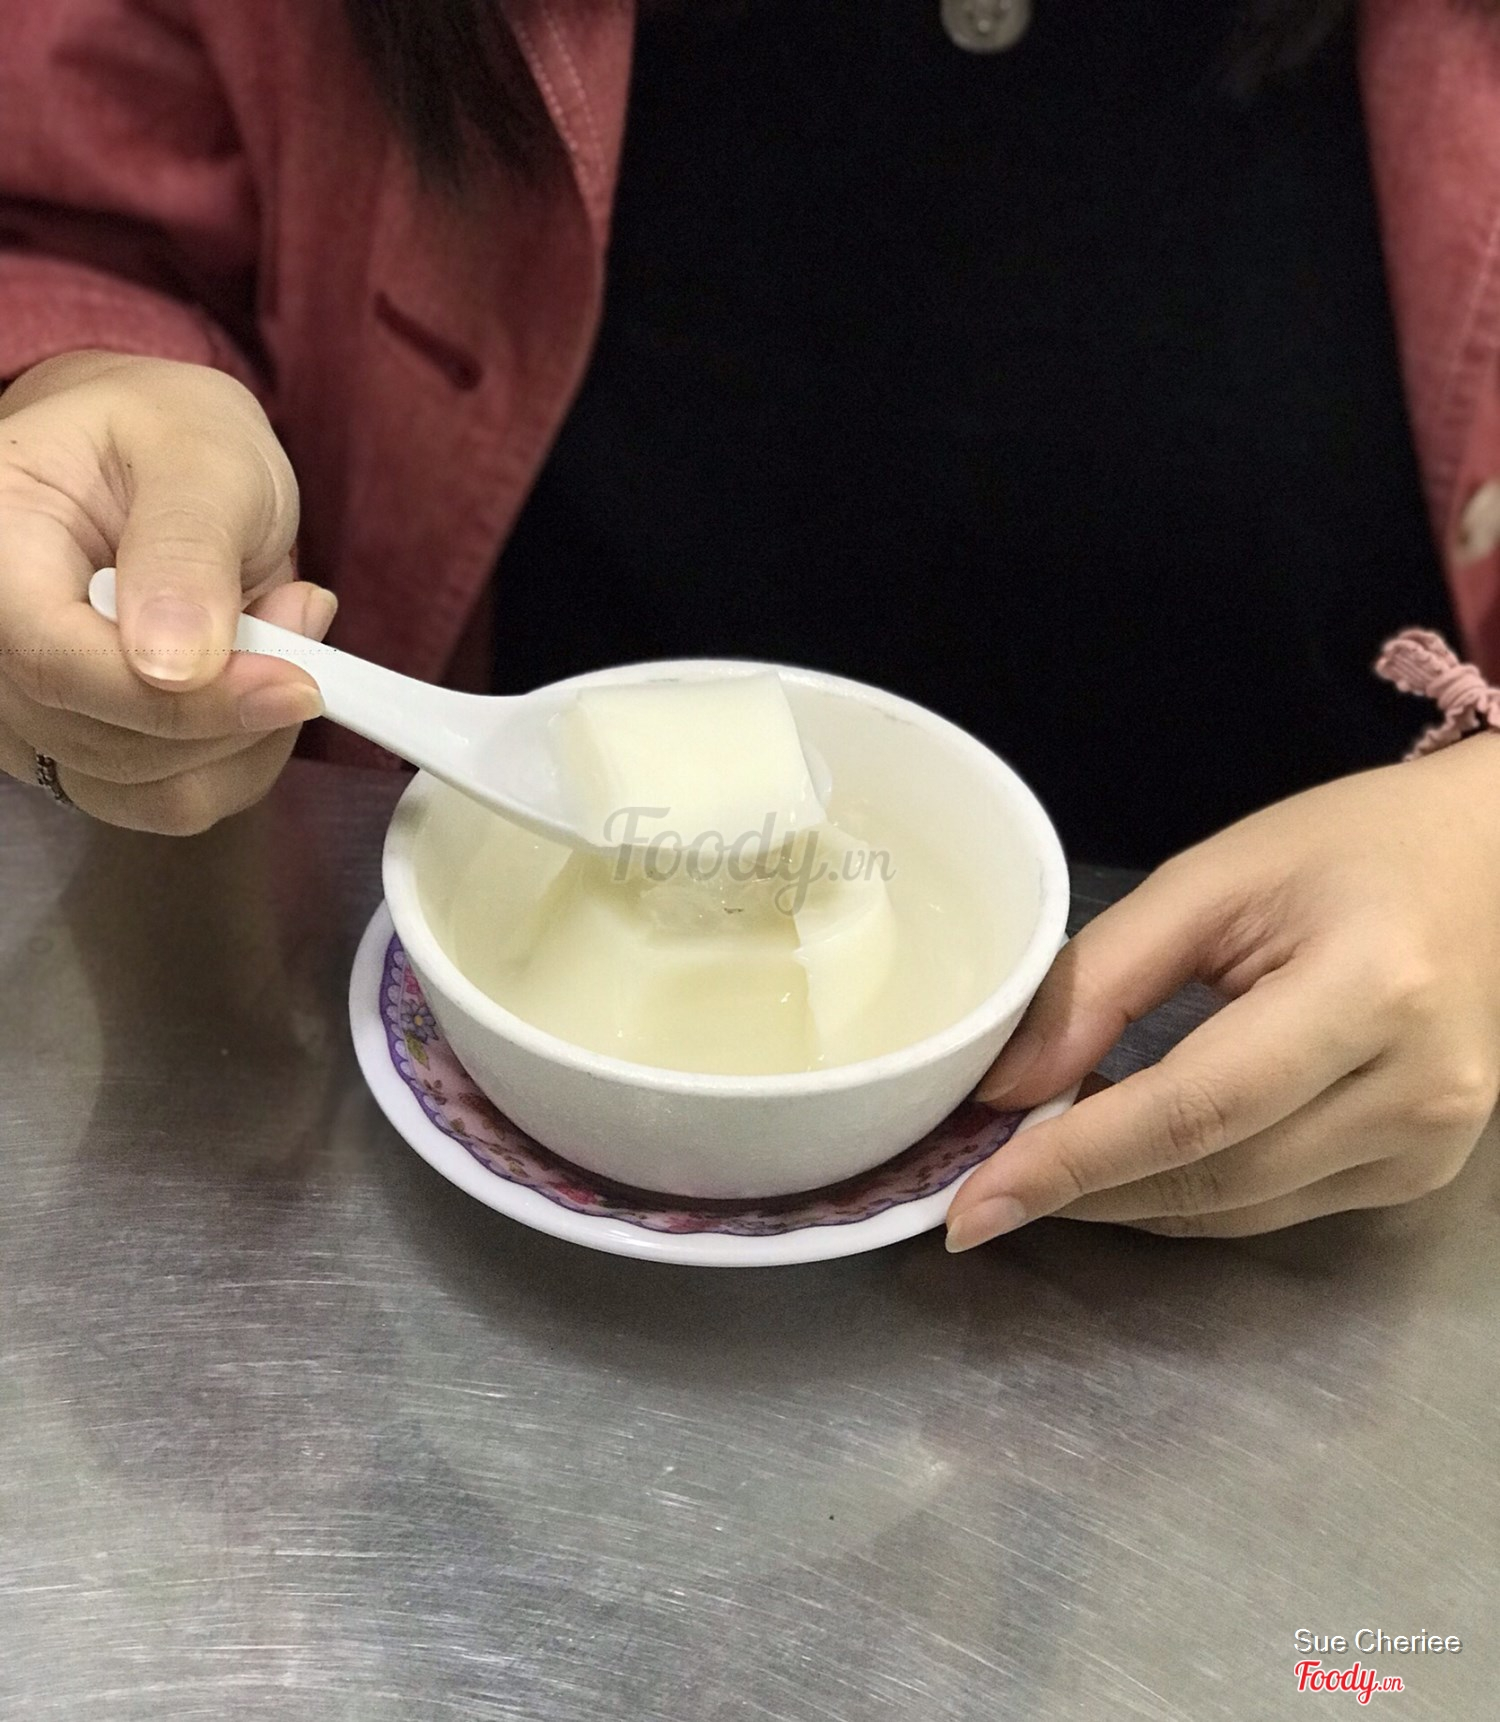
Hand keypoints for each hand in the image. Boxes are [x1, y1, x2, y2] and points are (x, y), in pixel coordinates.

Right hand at [0, 350, 329, 830]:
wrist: (161, 459)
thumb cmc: (172, 437)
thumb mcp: (201, 456)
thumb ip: (187, 549)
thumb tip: (171, 664)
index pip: (54, 661)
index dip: (178, 697)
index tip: (294, 683)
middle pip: (102, 738)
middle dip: (233, 705)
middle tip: (298, 615)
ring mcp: (27, 706)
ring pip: (143, 788)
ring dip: (245, 734)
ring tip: (280, 632)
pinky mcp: (81, 749)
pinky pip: (167, 801)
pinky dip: (239, 761)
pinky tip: (261, 685)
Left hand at [946, 737, 1499, 1245]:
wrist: (1495, 865)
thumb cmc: (1352, 849)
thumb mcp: (1214, 878)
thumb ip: (1102, 977)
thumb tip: (1005, 1088)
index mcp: (1370, 992)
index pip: (1194, 1109)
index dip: (1075, 1161)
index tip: (974, 1202)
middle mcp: (1416, 1092)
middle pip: (1210, 1177)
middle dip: (1080, 1188)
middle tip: (979, 1183)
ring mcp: (1428, 1148)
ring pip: (1233, 1211)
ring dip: (1122, 1198)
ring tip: (1037, 1162)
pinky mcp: (1418, 1176)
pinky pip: (1271, 1208)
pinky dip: (1184, 1191)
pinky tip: (1126, 1158)